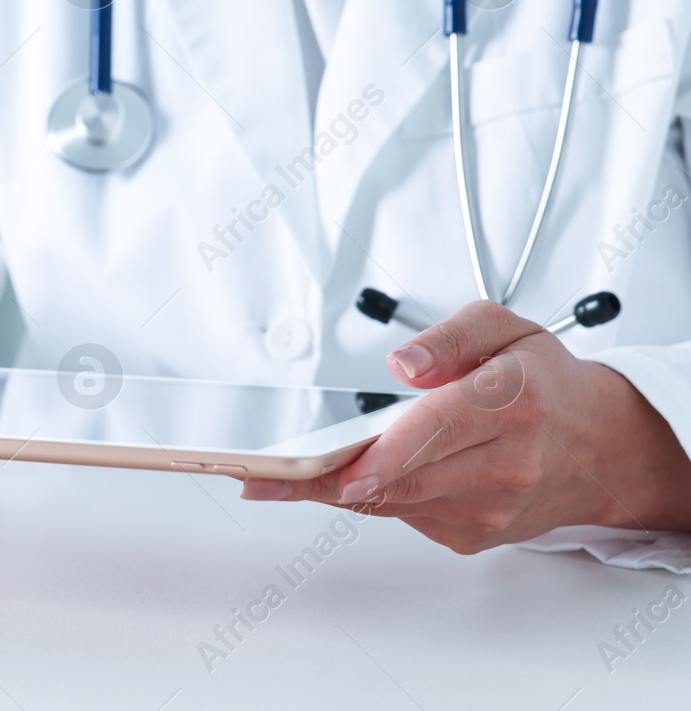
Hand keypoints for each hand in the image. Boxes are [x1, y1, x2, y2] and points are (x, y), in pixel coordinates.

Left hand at [240, 300, 690, 552]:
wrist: (601, 447)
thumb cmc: (545, 383)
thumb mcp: (507, 328)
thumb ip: (452, 336)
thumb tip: (404, 362)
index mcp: (514, 403)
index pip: (440, 429)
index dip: (384, 453)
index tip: (337, 468)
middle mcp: (506, 464)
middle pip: (404, 479)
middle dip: (327, 480)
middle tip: (262, 475)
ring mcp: (491, 507)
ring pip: (396, 504)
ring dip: (334, 492)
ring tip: (276, 477)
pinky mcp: (474, 534)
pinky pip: (405, 516)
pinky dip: (369, 497)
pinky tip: (340, 479)